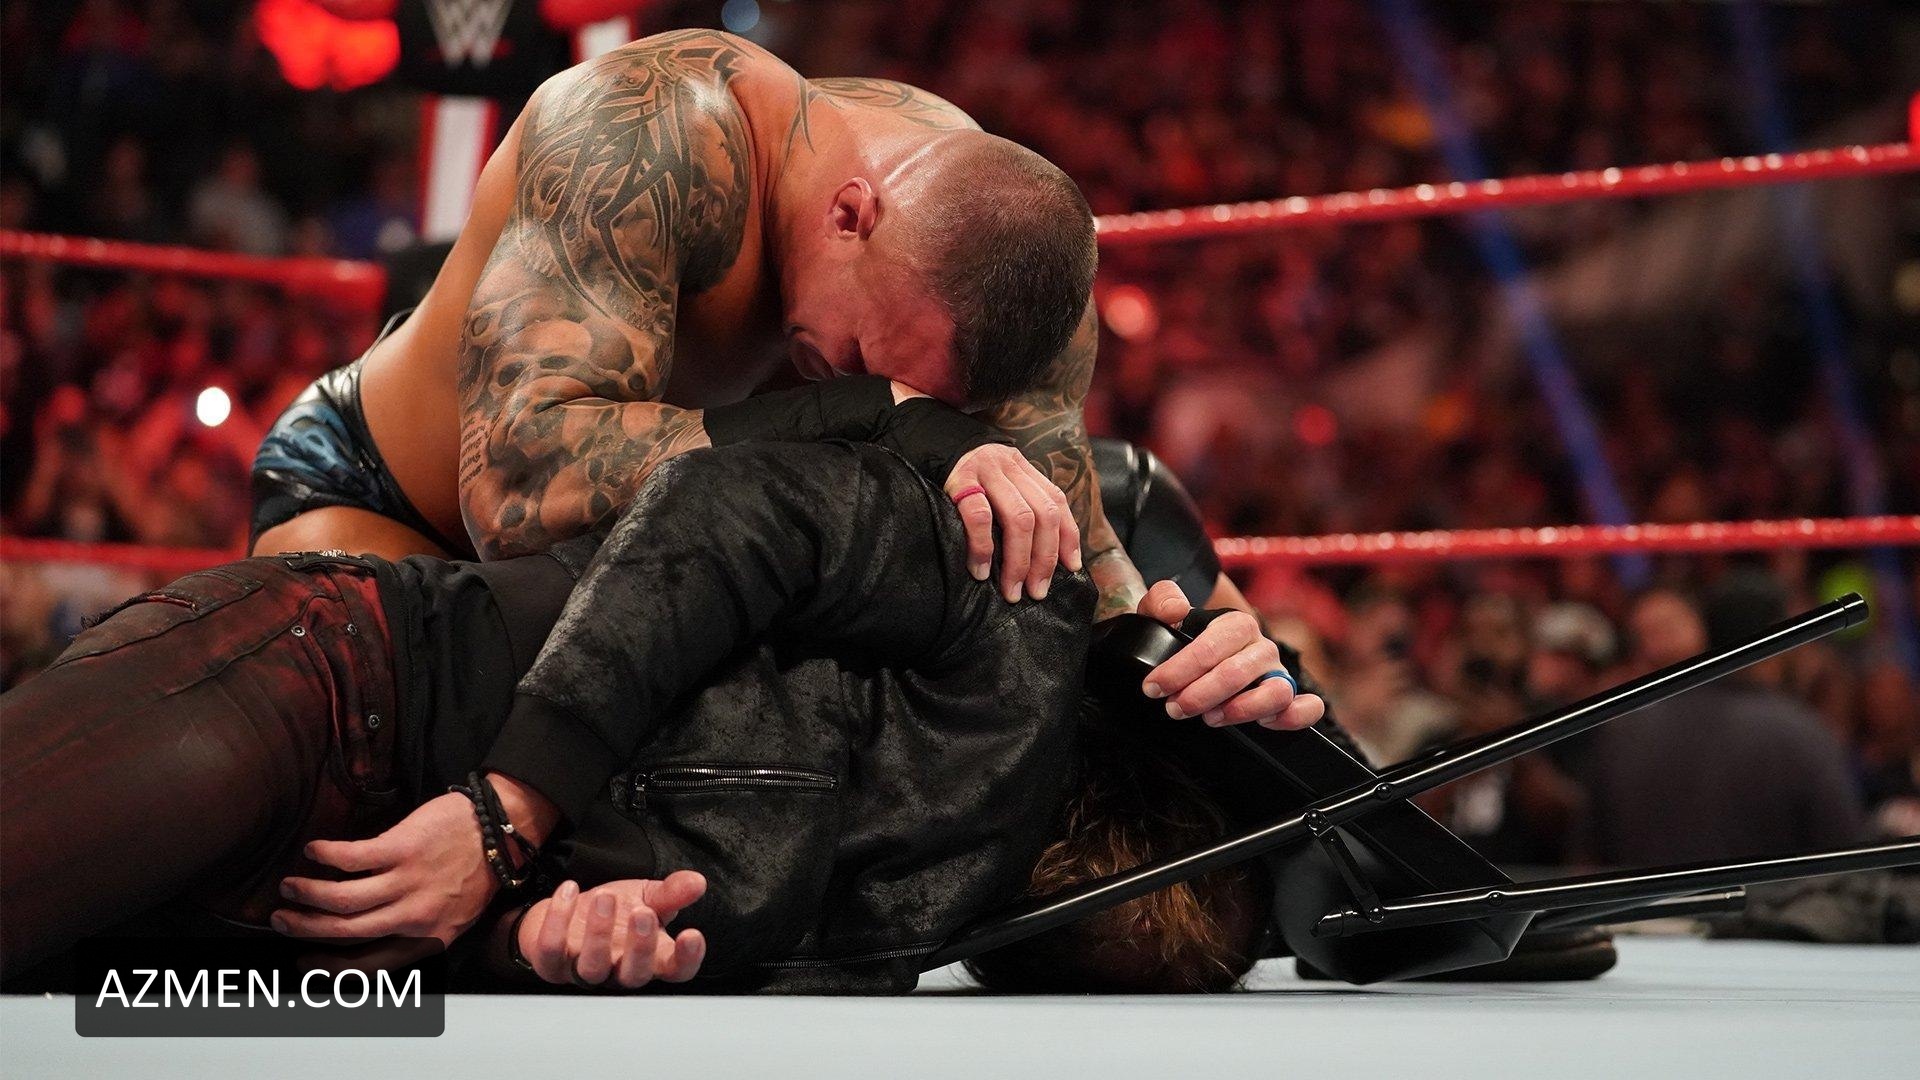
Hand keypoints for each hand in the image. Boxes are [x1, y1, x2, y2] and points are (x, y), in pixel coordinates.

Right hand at [273, 791, 496, 945]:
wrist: (499, 829)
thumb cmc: (477, 869)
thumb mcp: (455, 913)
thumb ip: (418, 928)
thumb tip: (375, 936)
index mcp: (429, 938)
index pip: (371, 965)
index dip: (330, 967)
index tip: (305, 960)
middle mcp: (415, 916)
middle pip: (347, 932)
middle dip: (307, 929)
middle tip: (282, 920)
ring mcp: (407, 882)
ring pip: (343, 899)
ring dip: (308, 894)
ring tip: (289, 886)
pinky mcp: (401, 849)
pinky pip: (350, 858)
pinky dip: (326, 855)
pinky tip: (313, 849)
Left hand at [519, 875, 707, 989]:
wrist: (569, 912)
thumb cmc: (615, 912)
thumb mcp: (647, 897)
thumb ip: (672, 892)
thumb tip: (697, 882)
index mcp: (650, 958)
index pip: (676, 971)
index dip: (687, 960)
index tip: (692, 935)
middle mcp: (619, 971)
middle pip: (635, 976)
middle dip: (641, 946)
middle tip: (643, 912)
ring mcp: (584, 972)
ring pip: (593, 967)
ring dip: (599, 933)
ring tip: (605, 898)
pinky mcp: (551, 964)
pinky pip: (552, 949)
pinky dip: (558, 919)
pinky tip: (569, 890)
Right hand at [945, 443, 1081, 601]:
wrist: (927, 440)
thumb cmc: (966, 477)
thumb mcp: (999, 482)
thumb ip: (1019, 504)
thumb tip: (1039, 555)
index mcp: (1024, 469)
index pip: (1056, 502)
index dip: (1068, 536)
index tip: (1071, 567)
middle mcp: (1011, 467)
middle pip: (1043, 515)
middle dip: (1044, 559)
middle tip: (1037, 590)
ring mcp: (986, 472)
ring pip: (1019, 518)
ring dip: (1019, 561)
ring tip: (1012, 589)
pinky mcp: (959, 481)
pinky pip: (979, 516)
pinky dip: (983, 548)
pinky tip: (980, 571)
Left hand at [1135, 580, 1326, 728]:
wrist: (1196, 657)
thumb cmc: (1181, 639)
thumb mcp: (1161, 616)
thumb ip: (1162, 600)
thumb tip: (1176, 609)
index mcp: (1235, 624)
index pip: (1212, 646)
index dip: (1180, 669)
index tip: (1154, 687)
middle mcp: (1261, 648)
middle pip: (1238, 672)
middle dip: (1200, 694)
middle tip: (1174, 708)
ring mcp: (1278, 674)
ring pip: (1276, 691)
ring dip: (1241, 709)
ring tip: (1210, 718)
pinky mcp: (1290, 699)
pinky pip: (1308, 707)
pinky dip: (1293, 716)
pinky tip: (1265, 724)